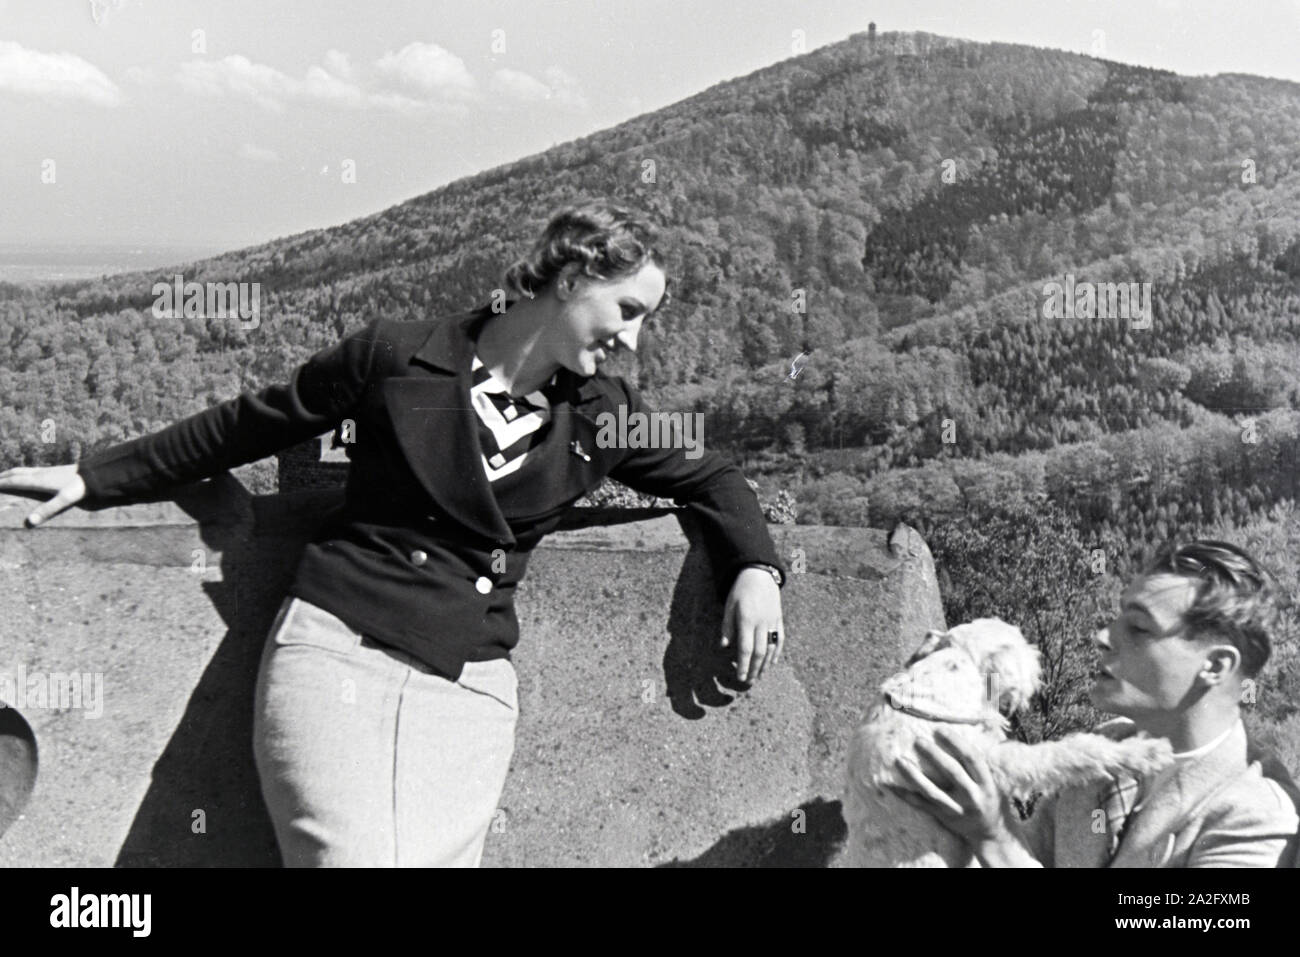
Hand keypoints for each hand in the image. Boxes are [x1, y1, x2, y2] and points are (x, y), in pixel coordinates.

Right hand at [0, 465, 86, 526]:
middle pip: (15, 473)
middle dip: (1, 477)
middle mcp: (40, 474)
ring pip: (23, 471)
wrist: (95, 474)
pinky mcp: (54, 470)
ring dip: (11, 474)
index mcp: (38, 480)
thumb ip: (47, 510)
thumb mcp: (65, 500)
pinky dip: (23, 473)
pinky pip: (32, 471)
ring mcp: (47, 471)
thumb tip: (29, 522)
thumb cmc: (80, 488)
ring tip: (4, 478)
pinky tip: (27, 477)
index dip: (0, 484)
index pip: (13, 481)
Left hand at [720, 566, 784, 682]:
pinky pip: (780, 639)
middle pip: (760, 652)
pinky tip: (772, 663)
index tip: (740, 677)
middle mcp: (761, 622)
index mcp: (746, 619)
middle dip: (755, 669)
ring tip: (760, 676)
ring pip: (771, 648)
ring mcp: (772, 621)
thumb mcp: (728, 606)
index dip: (744, 665)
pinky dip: (777, 652)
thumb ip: (727, 626)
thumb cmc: (740, 591)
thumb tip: (724, 646)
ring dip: (766, 664)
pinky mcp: (779, 619)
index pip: (746, 648)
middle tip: (750, 682)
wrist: (759, 574)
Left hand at [885, 727, 1010, 849]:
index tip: (941, 729)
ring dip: (915, 776)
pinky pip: (921, 805)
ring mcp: (956, 808)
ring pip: (933, 791)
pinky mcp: (942, 817)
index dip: (957, 742)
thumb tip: (957, 730)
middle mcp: (973, 796)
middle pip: (953, 772)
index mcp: (986, 783)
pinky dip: (905, 795)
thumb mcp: (988, 781)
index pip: (972, 759)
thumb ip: (974, 762)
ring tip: (900, 760)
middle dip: (935, 755)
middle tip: (918, 740)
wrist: (988, 833)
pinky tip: (890, 785)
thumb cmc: (986, 798)